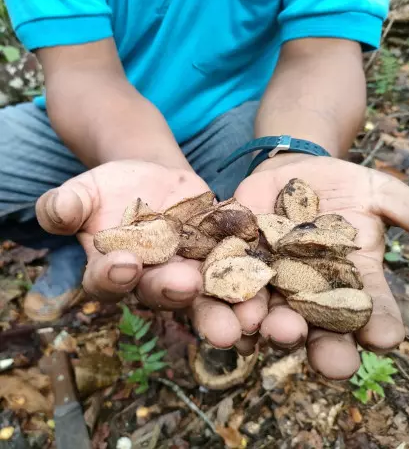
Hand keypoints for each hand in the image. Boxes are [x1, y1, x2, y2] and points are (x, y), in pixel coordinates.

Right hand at [34, 160, 269, 349]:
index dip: (113, 276)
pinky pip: (237, 267)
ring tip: (241, 311)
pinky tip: (268, 276)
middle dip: (175, 293)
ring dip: (224, 304)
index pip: (108, 281)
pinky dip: (252, 275)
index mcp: (114, 272)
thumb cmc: (110, 189)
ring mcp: (192, 271)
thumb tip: (58, 210)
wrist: (151, 179)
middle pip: (164, 294)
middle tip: (188, 287)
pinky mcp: (222, 255)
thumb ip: (65, 205)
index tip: (124, 264)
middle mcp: (155, 281)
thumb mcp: (84, 191)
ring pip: (207, 294)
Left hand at [233, 154, 408, 378]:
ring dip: (274, 328)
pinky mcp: (239, 266)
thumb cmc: (343, 188)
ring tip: (274, 332)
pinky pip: (233, 289)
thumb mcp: (381, 195)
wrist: (293, 173)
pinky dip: (229, 301)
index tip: (385, 337)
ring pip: (274, 316)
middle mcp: (313, 296)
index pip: (372, 314)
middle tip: (332, 361)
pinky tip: (229, 313)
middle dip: (326, 347)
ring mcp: (274, 284)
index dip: (380, 326)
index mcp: (352, 285)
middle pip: (322, 330)